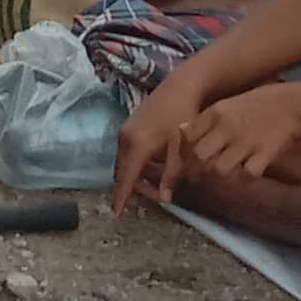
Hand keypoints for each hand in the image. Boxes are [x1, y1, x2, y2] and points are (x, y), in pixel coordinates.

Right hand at [110, 81, 204, 212]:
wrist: (181, 87)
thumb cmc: (184, 116)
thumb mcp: (181, 149)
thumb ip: (171, 174)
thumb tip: (166, 198)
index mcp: (138, 144)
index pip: (127, 178)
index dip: (121, 197)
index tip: (116, 213)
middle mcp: (126, 138)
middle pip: (123, 173)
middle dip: (136, 188)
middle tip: (159, 196)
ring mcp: (125, 131)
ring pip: (125, 163)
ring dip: (137, 176)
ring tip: (160, 182)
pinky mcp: (129, 126)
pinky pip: (127, 152)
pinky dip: (137, 164)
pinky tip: (156, 165)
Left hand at [180, 84, 300, 180]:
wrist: (292, 105)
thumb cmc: (257, 105)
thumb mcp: (228, 104)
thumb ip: (206, 119)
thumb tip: (181, 130)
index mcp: (217, 112)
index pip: (187, 136)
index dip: (184, 151)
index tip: (188, 158)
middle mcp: (227, 127)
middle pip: (199, 156)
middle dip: (198, 168)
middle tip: (202, 173)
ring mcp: (246, 142)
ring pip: (219, 170)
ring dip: (221, 174)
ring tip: (227, 171)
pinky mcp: (264, 155)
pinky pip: (247, 175)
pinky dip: (245, 177)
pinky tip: (248, 171)